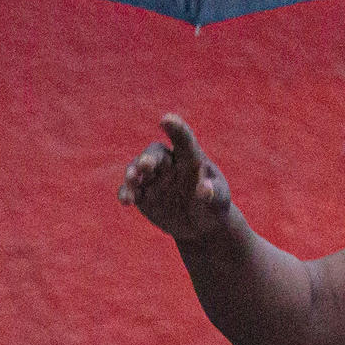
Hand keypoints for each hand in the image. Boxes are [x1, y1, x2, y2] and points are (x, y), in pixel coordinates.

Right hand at [117, 114, 232, 242]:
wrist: (200, 226)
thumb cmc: (213, 206)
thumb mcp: (219, 200)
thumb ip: (213, 193)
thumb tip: (205, 190)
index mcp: (190, 157)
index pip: (183, 139)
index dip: (175, 128)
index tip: (166, 119)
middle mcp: (169, 163)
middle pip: (155, 153)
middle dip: (148, 158)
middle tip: (145, 165)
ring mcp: (153, 178)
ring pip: (137, 169)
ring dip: (132, 172)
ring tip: (132, 179)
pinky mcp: (142, 194)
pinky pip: (130, 189)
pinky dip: (126, 192)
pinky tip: (126, 201)